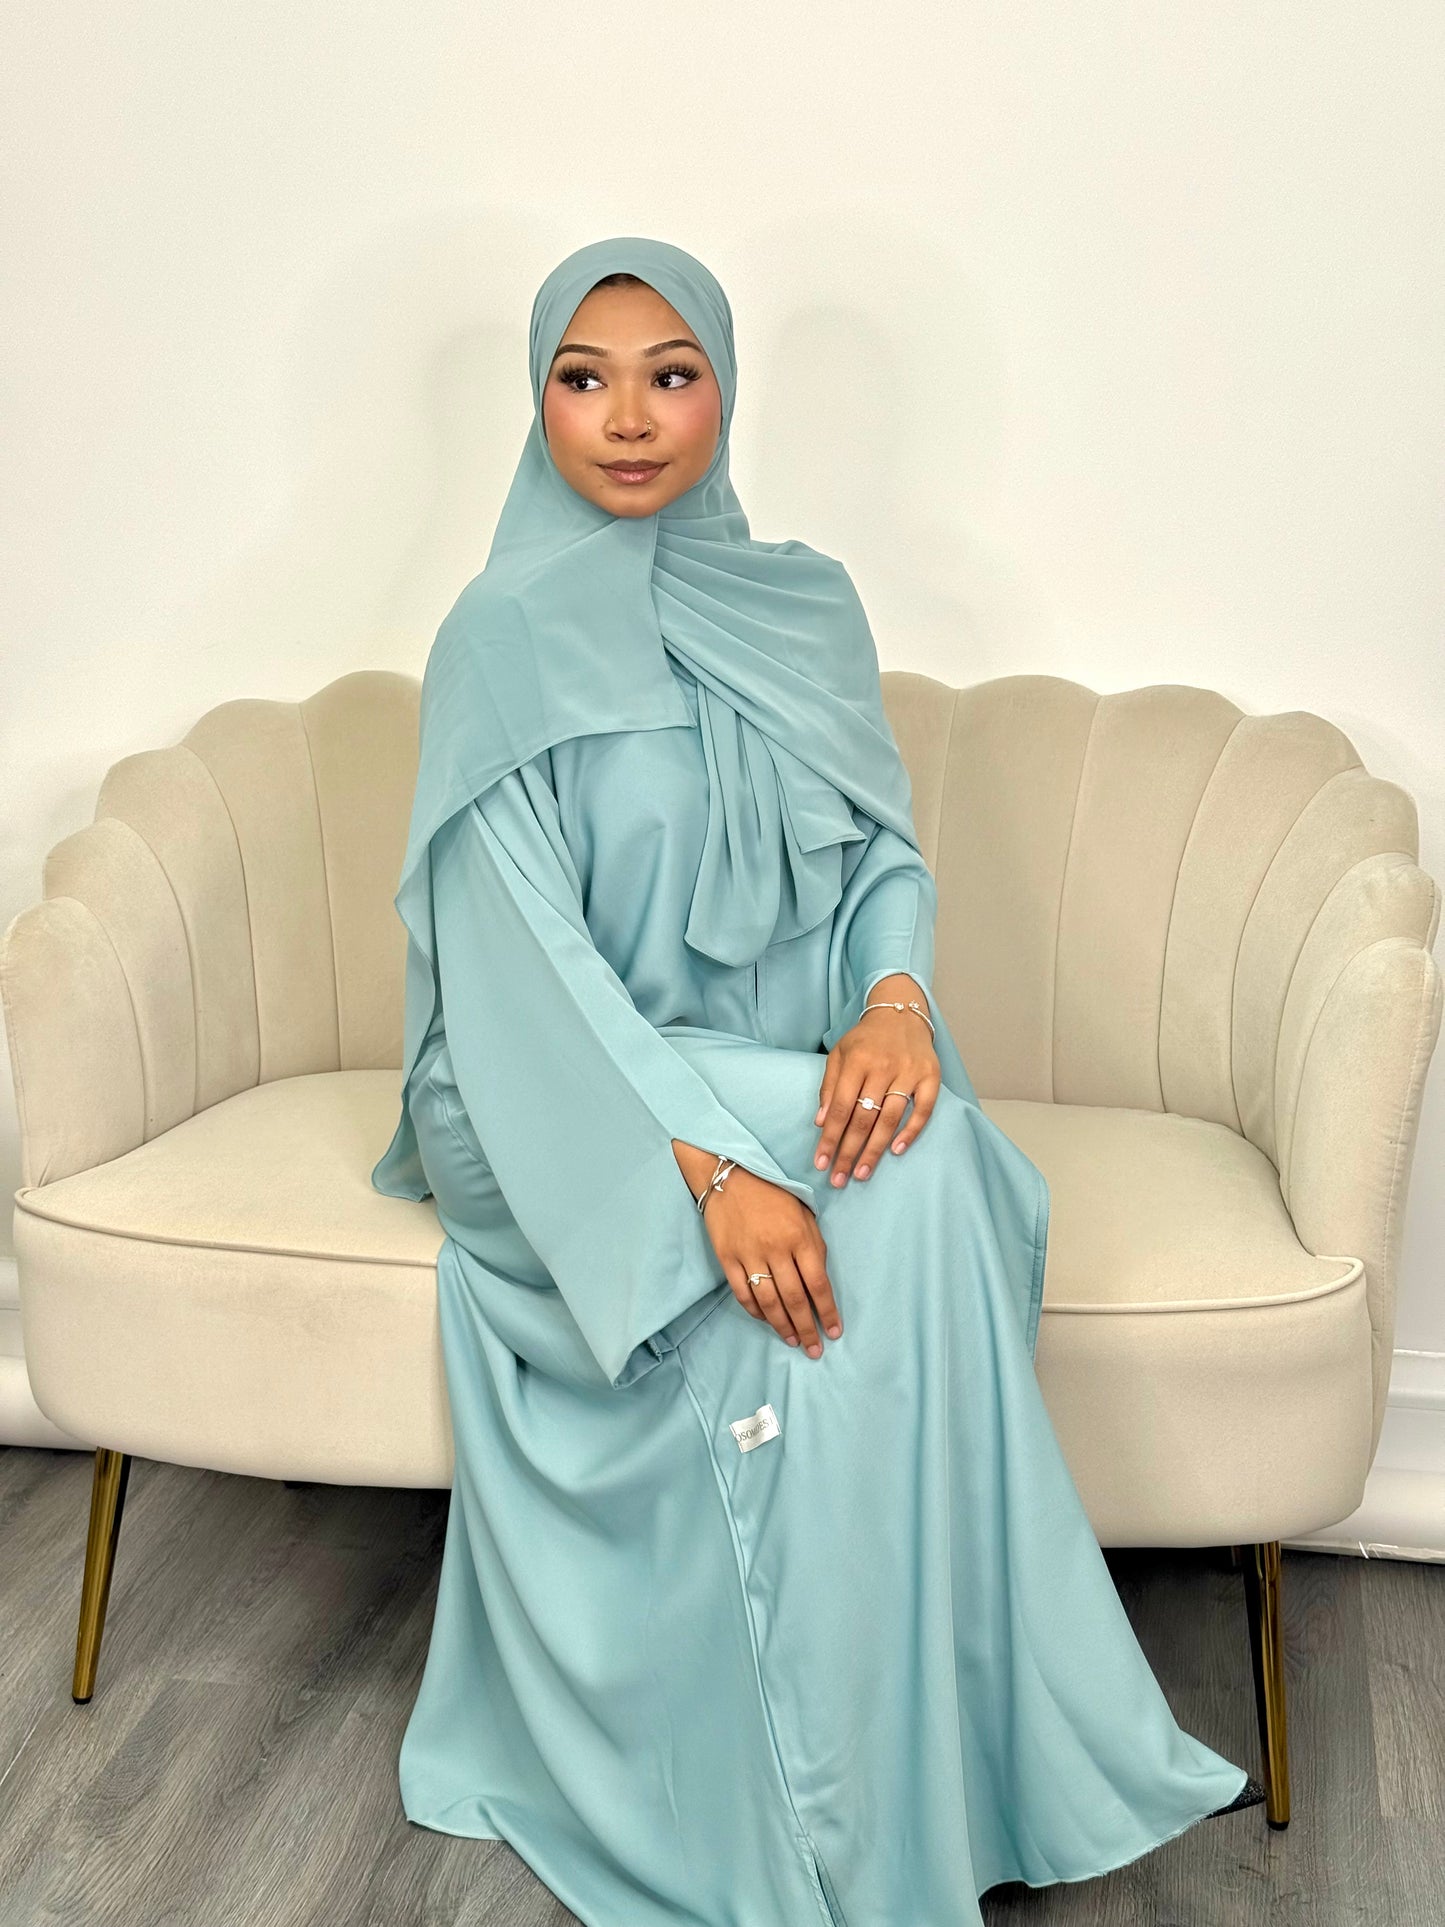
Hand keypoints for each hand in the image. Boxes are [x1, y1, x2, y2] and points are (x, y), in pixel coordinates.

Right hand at [679, 1148, 841, 1357]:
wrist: (730, 1176)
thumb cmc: (773, 1194)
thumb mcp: (804, 1213)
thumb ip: (814, 1246)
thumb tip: (819, 1283)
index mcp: (800, 1237)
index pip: (818, 1284)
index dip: (827, 1312)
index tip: (834, 1332)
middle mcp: (776, 1249)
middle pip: (794, 1300)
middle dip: (807, 1329)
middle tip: (814, 1350)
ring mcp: (749, 1255)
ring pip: (768, 1302)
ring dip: (782, 1326)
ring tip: (792, 1340)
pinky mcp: (728, 1259)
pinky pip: (743, 1294)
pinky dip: (755, 1311)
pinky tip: (766, 1320)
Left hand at [813, 974, 939, 1184]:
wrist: (901, 1013)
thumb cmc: (866, 1040)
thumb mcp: (839, 1054)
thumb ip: (829, 1086)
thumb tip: (821, 1122)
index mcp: (856, 1061)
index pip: (839, 1107)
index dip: (829, 1138)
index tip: (821, 1163)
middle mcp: (882, 1067)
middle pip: (863, 1118)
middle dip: (849, 1151)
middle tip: (839, 1178)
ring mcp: (909, 1071)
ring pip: (890, 1118)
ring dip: (875, 1149)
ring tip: (862, 1173)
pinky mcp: (931, 1076)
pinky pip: (923, 1109)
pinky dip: (911, 1131)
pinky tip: (896, 1151)